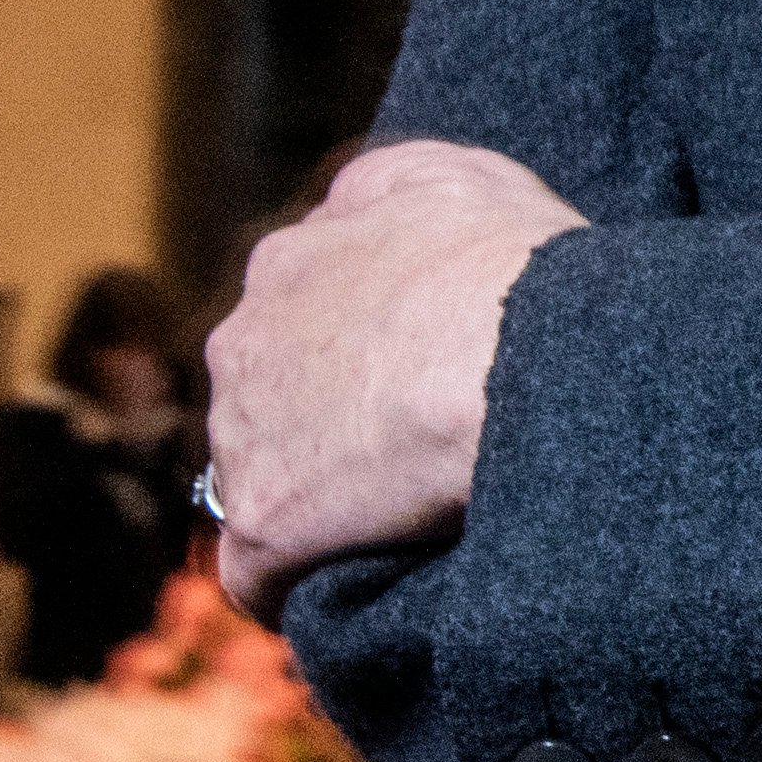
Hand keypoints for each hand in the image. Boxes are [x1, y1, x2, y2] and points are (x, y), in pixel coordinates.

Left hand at [207, 135, 590, 619]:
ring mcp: (242, 435)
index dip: (352, 354)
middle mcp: (241, 340)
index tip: (404, 378)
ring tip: (396, 522)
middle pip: (266, 397)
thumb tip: (347, 210)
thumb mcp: (454, 176)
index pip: (299, 316)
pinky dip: (299, 585)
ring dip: (312, 502)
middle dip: (320, 423)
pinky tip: (356, 583)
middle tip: (408, 448)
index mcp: (289, 260)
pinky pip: (260, 575)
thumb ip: (383, 189)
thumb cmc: (511, 265)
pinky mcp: (261, 524)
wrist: (519, 360)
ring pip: (262, 481)